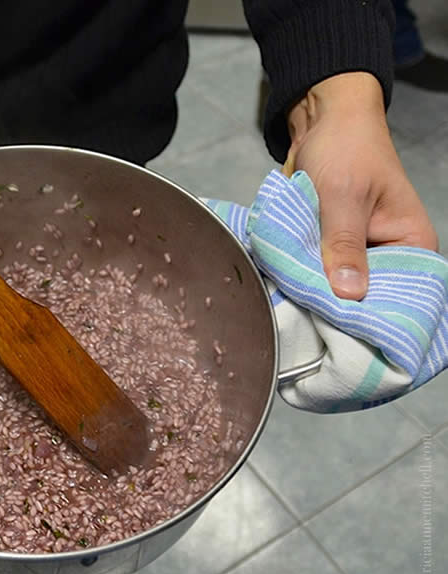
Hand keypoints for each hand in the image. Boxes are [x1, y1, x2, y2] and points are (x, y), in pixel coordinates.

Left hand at [285, 72, 437, 299]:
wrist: (321, 120)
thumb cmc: (345, 148)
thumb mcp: (342, 197)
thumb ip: (343, 245)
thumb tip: (349, 295)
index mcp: (411, 244)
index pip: (400, 296)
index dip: (371, 315)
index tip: (340, 330)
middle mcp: (389, 254)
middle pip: (364, 297)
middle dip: (334, 306)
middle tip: (305, 320)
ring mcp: (357, 253)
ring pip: (335, 286)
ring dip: (312, 290)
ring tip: (291, 305)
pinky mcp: (329, 248)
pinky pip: (316, 271)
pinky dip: (301, 274)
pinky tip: (285, 286)